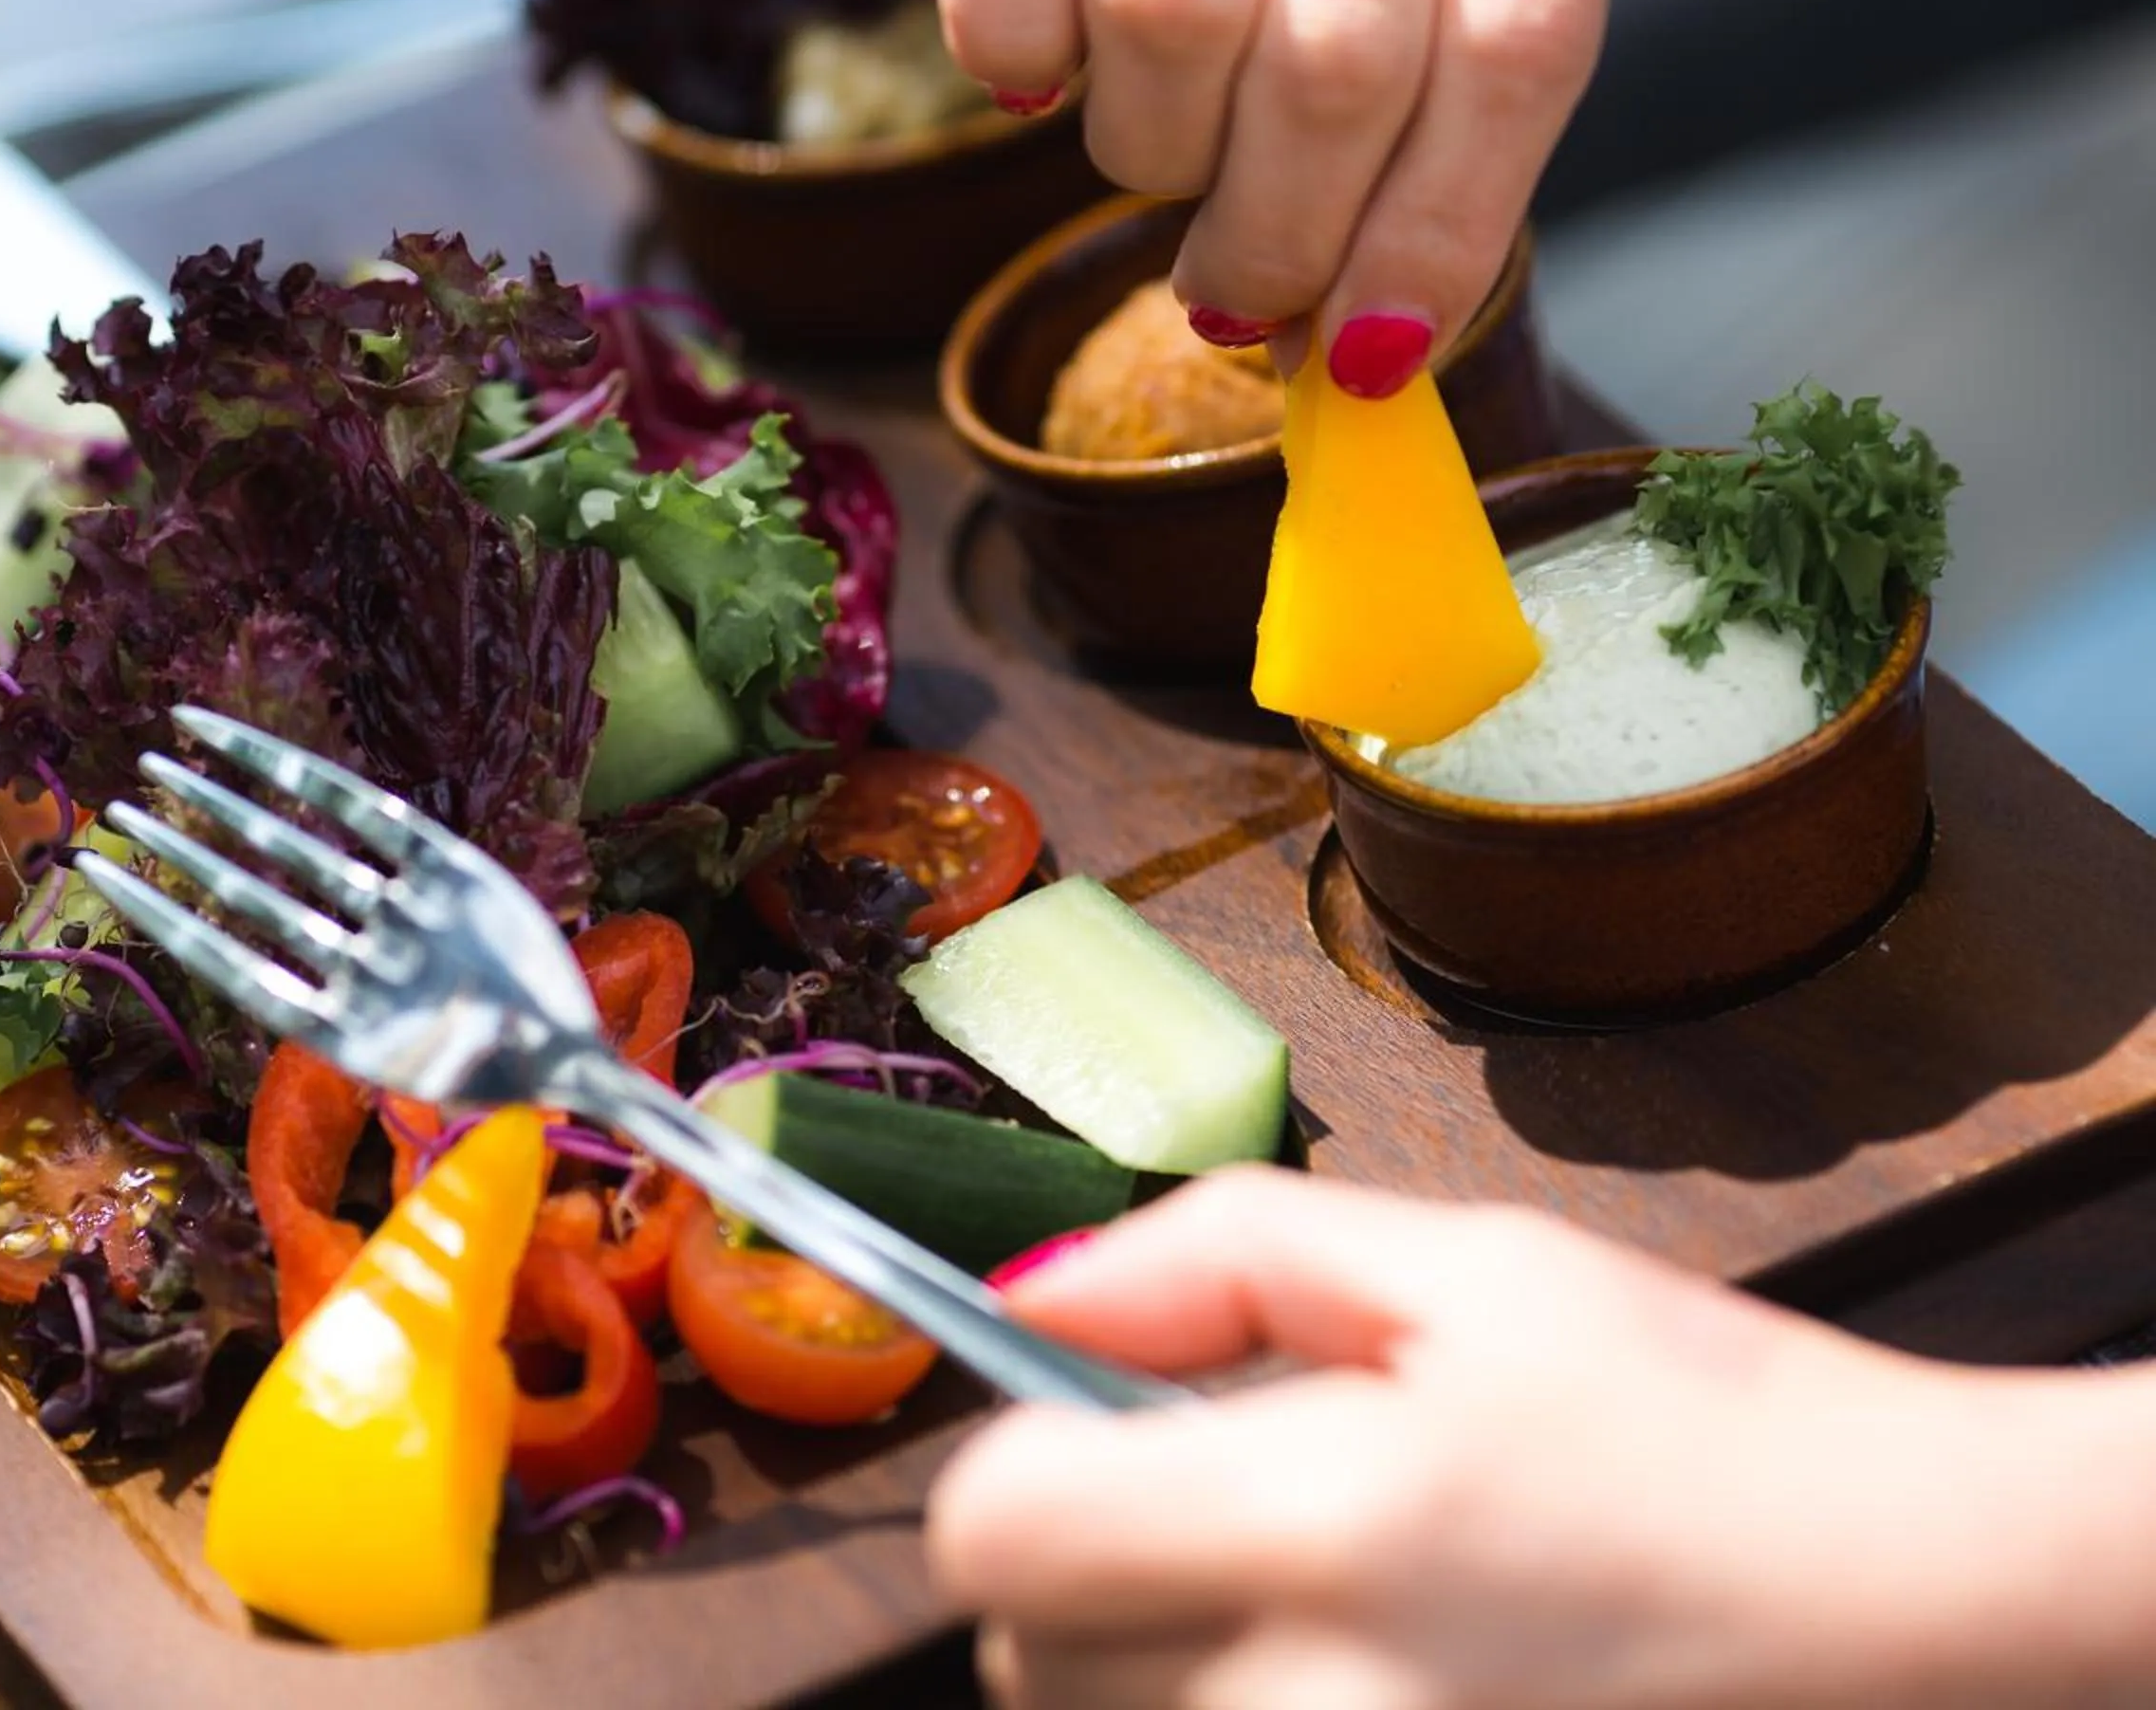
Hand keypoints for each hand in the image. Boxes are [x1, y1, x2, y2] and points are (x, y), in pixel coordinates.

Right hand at [927, 0, 1625, 395]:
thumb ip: (1441, 38)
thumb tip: (1369, 324)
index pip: (1519, 42)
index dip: (1444, 234)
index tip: (1372, 354)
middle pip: (1345, 64)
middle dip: (1281, 236)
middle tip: (1237, 286)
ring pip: (1177, 19)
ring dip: (1150, 150)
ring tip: (1149, 142)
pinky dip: (1010, 44)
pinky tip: (1035, 58)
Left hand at [927, 1167, 2155, 1707]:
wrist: (1926, 1611)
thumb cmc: (1717, 1426)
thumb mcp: (1478, 1272)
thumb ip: (1220, 1257)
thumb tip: (1033, 1287)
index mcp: (1340, 1525)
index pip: (998, 1531)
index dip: (1021, 1465)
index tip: (1102, 1432)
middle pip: (1028, 1655)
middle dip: (1093, 1565)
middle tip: (1244, 1511)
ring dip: (1160, 1665)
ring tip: (1324, 1602)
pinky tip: (1358, 1672)